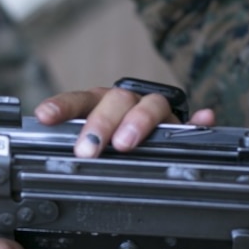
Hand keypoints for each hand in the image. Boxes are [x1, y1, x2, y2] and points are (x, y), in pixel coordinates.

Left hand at [34, 86, 214, 157]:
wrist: (154, 131)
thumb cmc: (116, 136)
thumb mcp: (93, 138)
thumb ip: (75, 136)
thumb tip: (43, 121)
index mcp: (101, 102)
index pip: (80, 100)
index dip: (62, 106)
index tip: (44, 116)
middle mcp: (128, 102)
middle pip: (116, 100)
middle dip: (100, 123)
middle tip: (87, 149)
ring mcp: (155, 111)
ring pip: (150, 104)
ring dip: (139, 120)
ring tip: (126, 142)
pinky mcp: (182, 124)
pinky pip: (194, 120)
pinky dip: (199, 119)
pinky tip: (204, 118)